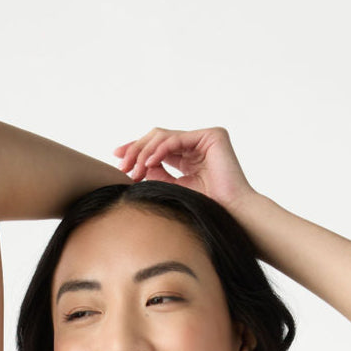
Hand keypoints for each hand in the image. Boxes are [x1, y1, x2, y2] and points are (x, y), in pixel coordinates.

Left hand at [112, 126, 254, 212]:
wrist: (231, 214)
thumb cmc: (208, 208)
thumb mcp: (174, 188)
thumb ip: (158, 175)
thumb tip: (137, 165)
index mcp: (188, 157)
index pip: (158, 148)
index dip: (137, 151)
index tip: (118, 161)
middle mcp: (196, 144)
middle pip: (158, 137)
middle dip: (136, 148)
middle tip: (121, 163)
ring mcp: (204, 138)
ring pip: (164, 136)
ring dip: (144, 151)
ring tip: (133, 168)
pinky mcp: (212, 136)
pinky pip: (177, 139)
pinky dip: (160, 149)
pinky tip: (148, 162)